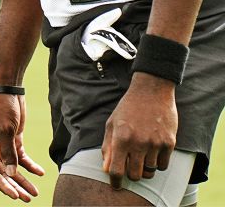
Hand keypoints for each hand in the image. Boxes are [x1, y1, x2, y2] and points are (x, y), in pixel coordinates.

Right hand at [0, 93, 44, 200]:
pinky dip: (30, 166)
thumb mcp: (6, 130)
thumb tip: (10, 174)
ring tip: (34, 192)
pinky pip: (21, 158)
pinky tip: (40, 172)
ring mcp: (2, 145)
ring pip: (12, 168)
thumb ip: (8, 153)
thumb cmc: (1, 107)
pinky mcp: (13, 140)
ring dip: (23, 180)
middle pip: (3, 173)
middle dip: (15, 186)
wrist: (7, 89)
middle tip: (28, 198)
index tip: (15, 196)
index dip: (3, 185)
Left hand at [102, 73, 177, 187]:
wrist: (151, 92)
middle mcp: (139, 143)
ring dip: (145, 169)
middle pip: (135, 175)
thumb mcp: (111, 125)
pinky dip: (158, 164)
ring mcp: (156, 143)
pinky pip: (163, 165)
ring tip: (142, 157)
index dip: (116, 181)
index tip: (116, 185)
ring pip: (150, 172)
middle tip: (131, 168)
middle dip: (131, 175)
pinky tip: (153, 153)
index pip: (117, 170)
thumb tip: (106, 169)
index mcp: (121, 138)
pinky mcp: (169, 143)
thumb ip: (108, 147)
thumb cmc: (127, 108)